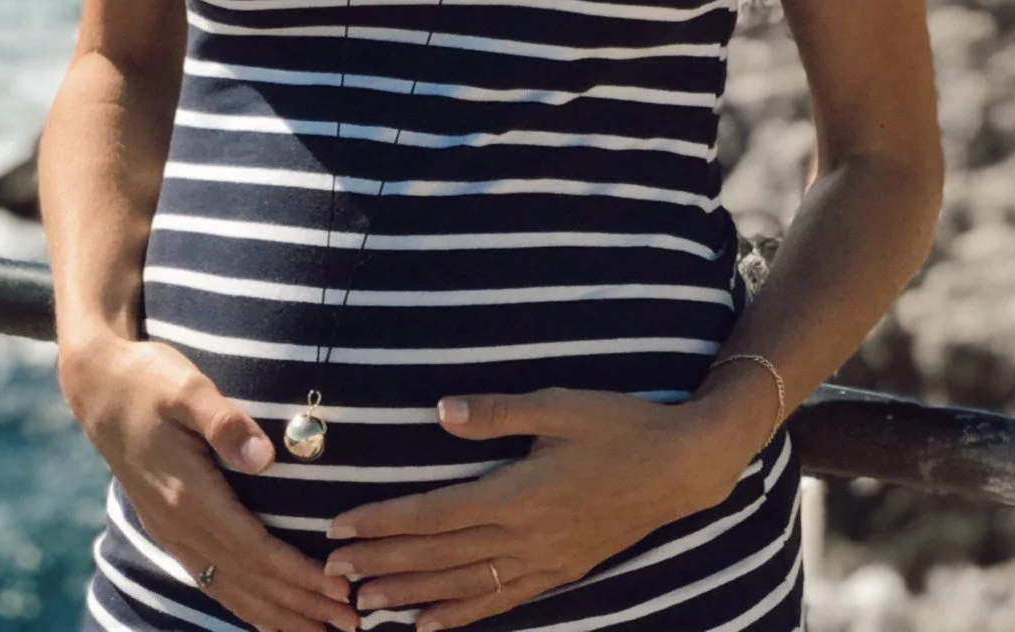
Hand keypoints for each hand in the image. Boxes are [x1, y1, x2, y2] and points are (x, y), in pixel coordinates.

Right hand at [61, 336, 357, 631]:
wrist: (99, 387)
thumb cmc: (148, 381)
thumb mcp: (186, 388)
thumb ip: (224, 422)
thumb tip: (264, 458)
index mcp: (190, 496)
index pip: (257, 550)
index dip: (300, 575)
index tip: (341, 590)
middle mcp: (180, 526)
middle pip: (250, 581)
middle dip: (301, 607)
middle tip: (352, 624)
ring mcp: (173, 533)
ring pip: (231, 589)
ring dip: (277, 615)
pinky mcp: (171, 529)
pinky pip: (213, 579)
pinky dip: (246, 604)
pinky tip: (267, 616)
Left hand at [324, 384, 765, 631]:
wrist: (681, 467)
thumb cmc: (621, 424)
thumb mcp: (560, 405)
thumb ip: (498, 411)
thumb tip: (441, 411)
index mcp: (520, 492)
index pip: (436, 513)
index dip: (386, 522)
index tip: (342, 528)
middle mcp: (525, 536)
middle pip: (440, 555)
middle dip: (383, 563)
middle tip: (332, 574)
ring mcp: (543, 562)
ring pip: (463, 586)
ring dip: (410, 594)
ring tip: (364, 603)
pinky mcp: (559, 572)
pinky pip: (500, 601)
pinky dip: (460, 615)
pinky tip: (427, 625)